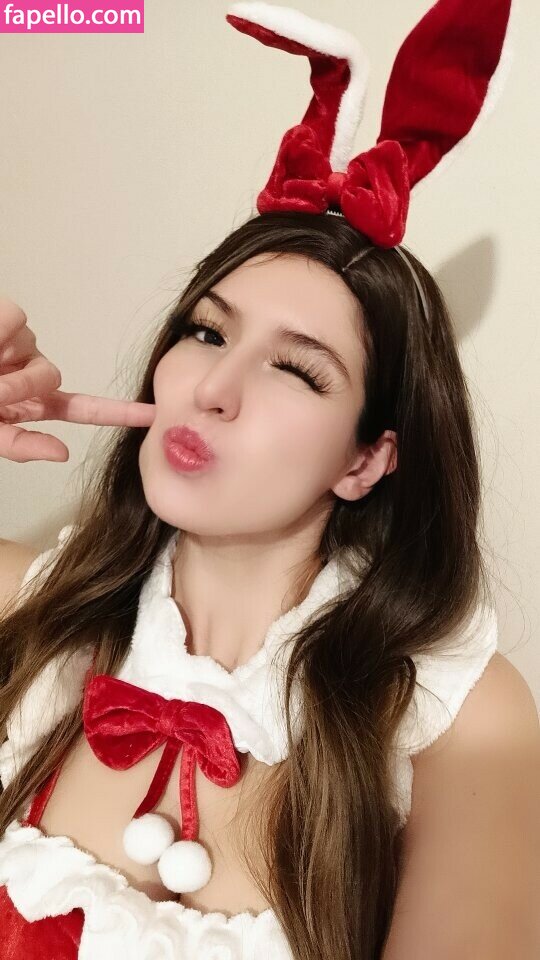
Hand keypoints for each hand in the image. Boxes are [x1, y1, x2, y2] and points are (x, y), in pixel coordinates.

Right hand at [0, 296, 155, 462]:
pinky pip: (14, 321)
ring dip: (5, 367)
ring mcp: (19, 346)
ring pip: (35, 351)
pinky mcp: (8, 319)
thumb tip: (63, 452)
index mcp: (32, 404)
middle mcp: (31, 373)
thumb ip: (21, 445)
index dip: (117, 412)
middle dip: (21, 388)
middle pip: (52, 378)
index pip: (82, 409)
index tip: (150, 415)